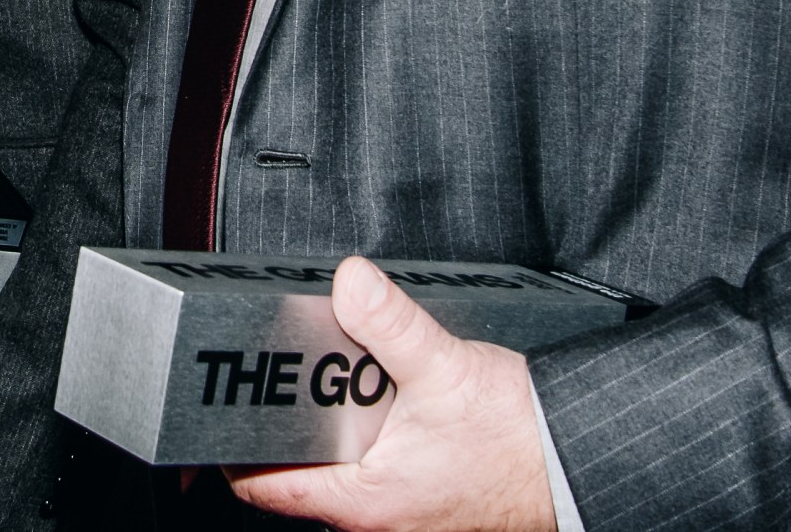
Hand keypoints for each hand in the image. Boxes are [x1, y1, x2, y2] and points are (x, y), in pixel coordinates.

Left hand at [225, 257, 559, 531]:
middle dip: (280, 425)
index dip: (228, 452)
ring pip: (336, 468)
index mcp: (363, 500)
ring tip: (322, 374)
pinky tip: (376, 394)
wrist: (577, 464)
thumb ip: (390, 324)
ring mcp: (399, 510)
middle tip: (267, 374)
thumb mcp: (446, 369)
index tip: (213, 413)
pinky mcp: (421, 496)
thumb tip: (348, 282)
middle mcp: (375, 516)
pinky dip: (363, 432)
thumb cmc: (522, 442)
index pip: (264, 488)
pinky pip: (372, 466)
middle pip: (296, 473)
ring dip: (326, 427)